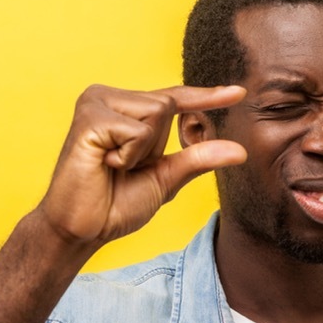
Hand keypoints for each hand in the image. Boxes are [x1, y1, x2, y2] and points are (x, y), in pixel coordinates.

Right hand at [39, 84, 245, 244]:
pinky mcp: (89, 117)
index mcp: (126, 108)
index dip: (207, 96)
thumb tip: (240, 151)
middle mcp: (108, 96)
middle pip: (167, 103)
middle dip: (156, 146)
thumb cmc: (115, 204)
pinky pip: (136, 131)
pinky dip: (128, 156)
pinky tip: (103, 165)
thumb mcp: (166, 178)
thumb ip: (198, 159)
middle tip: (122, 168)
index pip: (174, 98)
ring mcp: (95, 102)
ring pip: (155, 113)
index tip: (240, 93)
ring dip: (141, 152)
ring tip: (111, 166)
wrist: (81, 229)